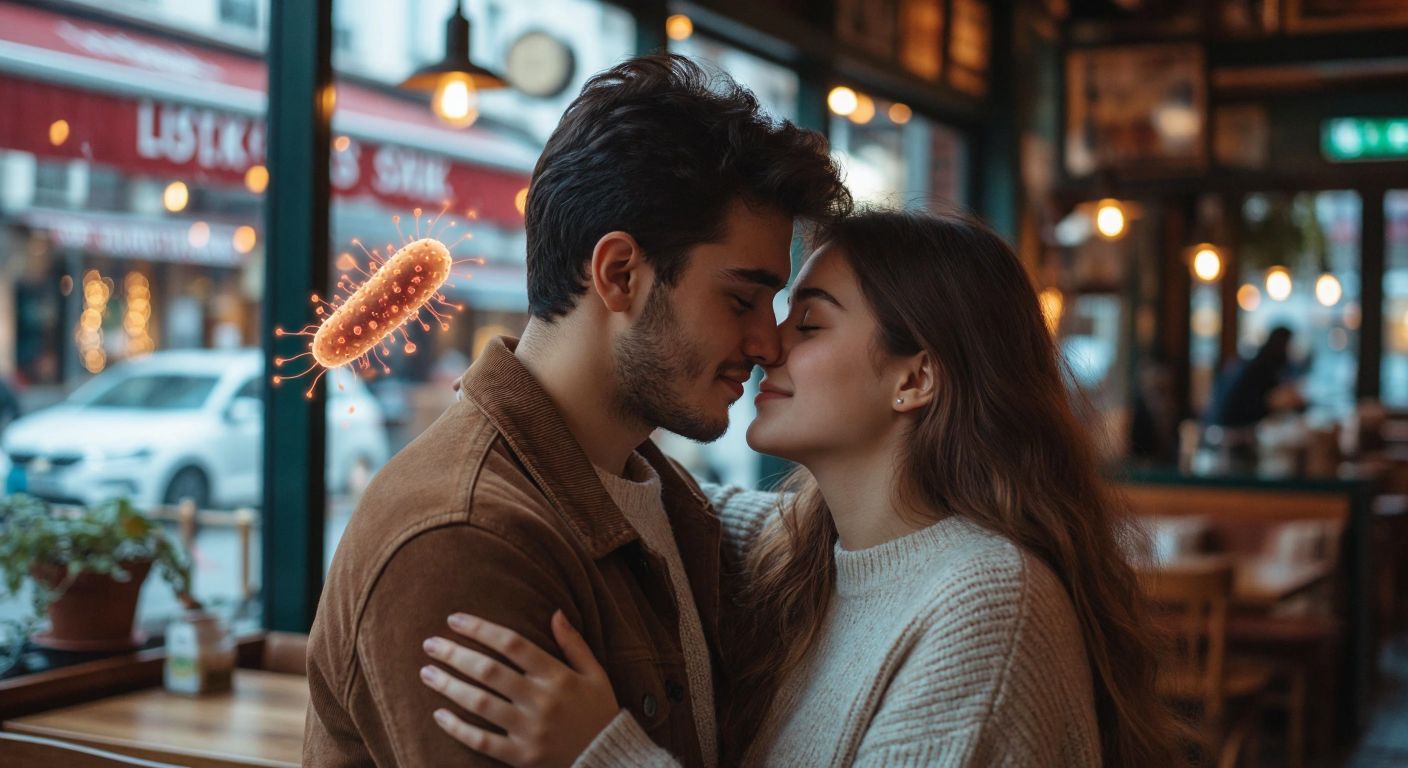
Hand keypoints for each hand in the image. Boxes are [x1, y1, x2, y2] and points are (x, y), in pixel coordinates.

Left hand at [421, 610, 619, 766]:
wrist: (610, 759)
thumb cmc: (599, 712)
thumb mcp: (596, 674)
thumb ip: (574, 643)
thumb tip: (555, 612)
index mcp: (557, 676)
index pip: (512, 644)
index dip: (480, 629)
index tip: (454, 619)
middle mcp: (541, 700)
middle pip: (489, 670)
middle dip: (455, 654)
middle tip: (430, 644)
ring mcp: (530, 730)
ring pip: (480, 703)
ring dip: (448, 686)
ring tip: (426, 673)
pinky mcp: (521, 757)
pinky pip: (482, 741)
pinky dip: (458, 728)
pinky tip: (439, 714)